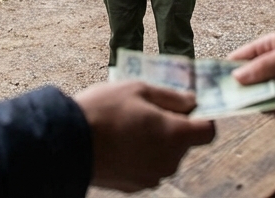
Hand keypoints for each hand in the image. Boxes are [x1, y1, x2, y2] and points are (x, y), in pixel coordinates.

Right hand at [75, 81, 215, 191]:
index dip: (201, 117)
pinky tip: (118, 143)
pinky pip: (146, 167)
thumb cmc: (103, 110)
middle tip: (145, 111)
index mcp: (175, 135)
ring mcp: (152, 177)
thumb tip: (192, 101)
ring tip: (126, 127)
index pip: (208, 131)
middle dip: (172, 127)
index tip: (185, 107)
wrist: (66, 143)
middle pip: (184, 143)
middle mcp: (169, 161)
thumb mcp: (138, 89)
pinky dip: (139, 156)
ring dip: (155, 142)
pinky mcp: (134, 186)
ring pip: (164, 155)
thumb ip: (171, 96)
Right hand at [230, 33, 274, 123]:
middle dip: (254, 95)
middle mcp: (271, 70)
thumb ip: (265, 66)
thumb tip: (236, 77)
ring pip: (263, 104)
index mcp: (267, 50)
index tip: (219, 87)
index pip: (237, 61)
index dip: (226, 73)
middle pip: (247, 87)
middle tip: (262, 98)